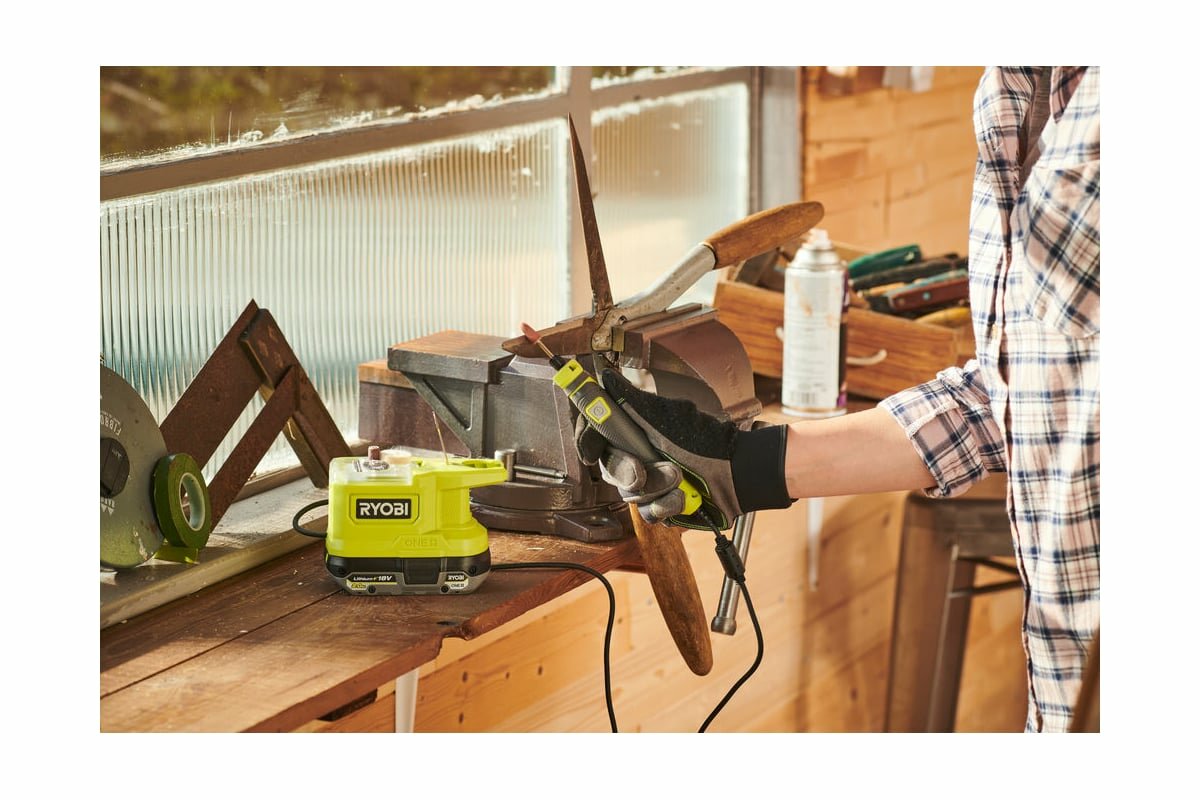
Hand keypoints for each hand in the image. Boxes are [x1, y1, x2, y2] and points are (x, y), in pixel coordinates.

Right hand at [573, 368, 794, 528]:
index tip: (590, 450)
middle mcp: (638, 458)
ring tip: (679, 477)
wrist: (739, 474)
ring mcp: (650, 484)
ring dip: (655, 488)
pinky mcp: (661, 507)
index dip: (588, 441)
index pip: (598, 437)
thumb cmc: (708, 441)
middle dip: (627, 470)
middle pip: (609, 469)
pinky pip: (649, 514)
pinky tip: (683, 498)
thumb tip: (606, 379)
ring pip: (630, 495)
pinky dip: (666, 506)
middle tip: (642, 471)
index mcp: (634, 433)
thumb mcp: (667, 418)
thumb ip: (632, 403)